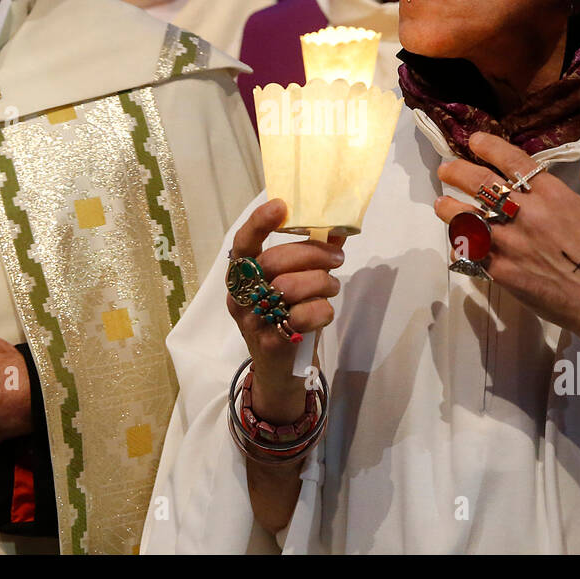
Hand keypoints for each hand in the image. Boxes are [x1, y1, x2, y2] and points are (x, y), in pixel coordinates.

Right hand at [226, 199, 344, 423]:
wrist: (279, 373)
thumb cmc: (286, 318)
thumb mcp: (292, 285)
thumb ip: (311, 255)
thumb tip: (338, 228)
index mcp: (241, 276)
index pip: (242, 243)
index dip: (259, 222)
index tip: (281, 205)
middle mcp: (240, 296)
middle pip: (275, 262)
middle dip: (313, 254)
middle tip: (337, 259)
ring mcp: (253, 321)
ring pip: (291, 287)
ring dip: (322, 283)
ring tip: (331, 287)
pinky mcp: (271, 343)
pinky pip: (303, 316)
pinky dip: (323, 310)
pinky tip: (324, 312)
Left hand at [434, 133, 579, 362]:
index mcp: (553, 195)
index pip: (513, 162)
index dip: (489, 147)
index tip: (474, 141)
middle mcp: (527, 215)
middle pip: (481, 185)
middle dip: (458, 172)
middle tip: (446, 168)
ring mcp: (511, 244)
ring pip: (467, 219)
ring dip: (450, 208)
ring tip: (441, 202)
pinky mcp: (503, 272)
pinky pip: (472, 254)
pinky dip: (461, 245)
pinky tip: (457, 239)